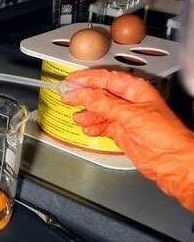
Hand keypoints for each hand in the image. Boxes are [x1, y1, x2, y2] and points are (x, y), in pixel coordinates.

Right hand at [62, 69, 193, 211]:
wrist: (174, 163)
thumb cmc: (166, 136)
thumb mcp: (129, 114)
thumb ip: (102, 103)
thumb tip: (80, 93)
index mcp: (135, 90)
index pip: (105, 78)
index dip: (85, 80)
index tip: (69, 82)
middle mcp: (129, 101)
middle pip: (100, 94)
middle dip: (82, 96)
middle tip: (66, 97)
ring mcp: (125, 117)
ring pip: (99, 110)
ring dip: (86, 113)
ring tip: (78, 117)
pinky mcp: (122, 133)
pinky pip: (102, 125)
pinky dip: (93, 127)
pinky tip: (87, 129)